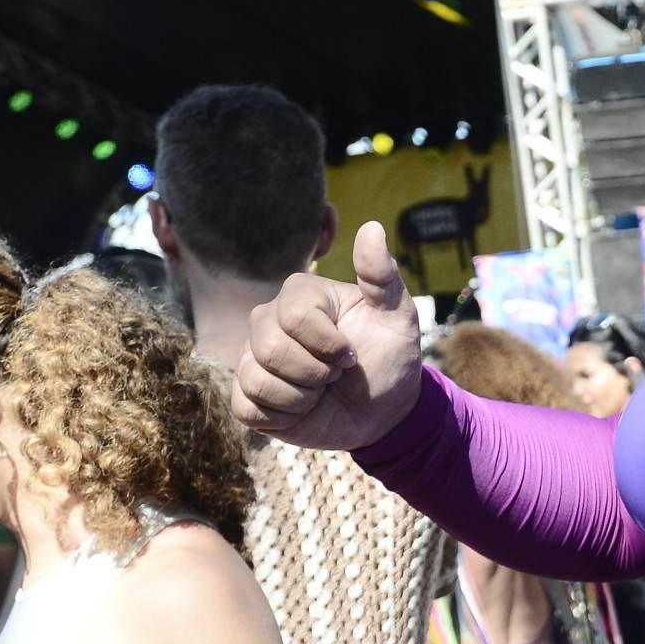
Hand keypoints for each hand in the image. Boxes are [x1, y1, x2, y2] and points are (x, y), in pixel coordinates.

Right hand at [231, 221, 423, 451]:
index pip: (295, 316)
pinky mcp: (248, 395)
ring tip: (319, 392)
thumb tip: (372, 228)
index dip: (329, 345)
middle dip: (316, 373)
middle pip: (271, 348)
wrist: (384, 409)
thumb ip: (382, 275)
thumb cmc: (389, 356)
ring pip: (257, 379)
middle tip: (335, 375)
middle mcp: (268, 321)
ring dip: (302, 397)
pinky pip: (247, 407)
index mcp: (299, 296)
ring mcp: (253, 357)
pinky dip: (283, 416)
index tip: (351, 354)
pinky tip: (302, 409)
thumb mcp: (398, 316)